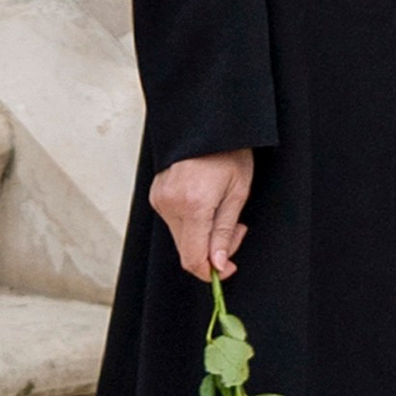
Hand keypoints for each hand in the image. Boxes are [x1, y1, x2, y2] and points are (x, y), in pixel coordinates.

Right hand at [151, 148, 253, 280]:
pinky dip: (192, 222)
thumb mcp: (238, 193)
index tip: (227, 269)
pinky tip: (206, 203)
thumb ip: (225, 232)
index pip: (193, 258)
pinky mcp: (157, 195)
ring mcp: (160, 199)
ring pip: (181, 237)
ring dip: (203, 235)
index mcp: (193, 204)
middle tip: (236, 230)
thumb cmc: (228, 152)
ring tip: (222, 210)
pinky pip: (174, 221)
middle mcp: (170, 204)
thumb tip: (218, 264)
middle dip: (212, 250)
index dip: (210, 271)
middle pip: (186, 250)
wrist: (208, 124)